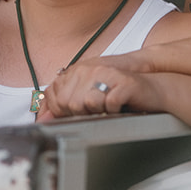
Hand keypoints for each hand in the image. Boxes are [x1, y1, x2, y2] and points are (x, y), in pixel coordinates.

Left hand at [39, 60, 160, 120]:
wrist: (150, 87)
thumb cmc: (118, 94)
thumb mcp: (88, 96)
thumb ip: (63, 104)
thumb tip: (40, 120)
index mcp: (77, 71)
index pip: (54, 95)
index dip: (62, 111)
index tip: (74, 115)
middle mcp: (88, 69)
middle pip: (68, 103)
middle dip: (81, 114)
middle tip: (97, 111)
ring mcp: (105, 74)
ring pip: (86, 103)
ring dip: (98, 112)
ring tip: (108, 108)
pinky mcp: (123, 82)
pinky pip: (109, 104)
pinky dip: (114, 111)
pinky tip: (120, 108)